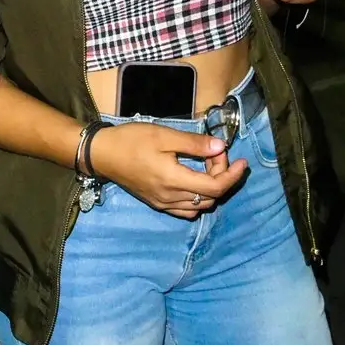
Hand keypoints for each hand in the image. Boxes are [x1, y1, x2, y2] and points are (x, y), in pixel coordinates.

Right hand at [89, 124, 246, 218]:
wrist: (102, 154)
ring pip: (200, 205)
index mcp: (174, 180)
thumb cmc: (131, 140)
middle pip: (211, 197)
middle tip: (215, 152)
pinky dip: (197, 197)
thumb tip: (220, 147)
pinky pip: (185, 209)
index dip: (232, 175)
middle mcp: (170, 198)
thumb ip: (194, 144)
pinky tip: (193, 180)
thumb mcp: (164, 136)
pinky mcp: (157, 203)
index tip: (242, 160)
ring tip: (206, 164)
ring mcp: (163, 204)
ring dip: (210, 187)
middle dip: (222, 176)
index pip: (215, 187)